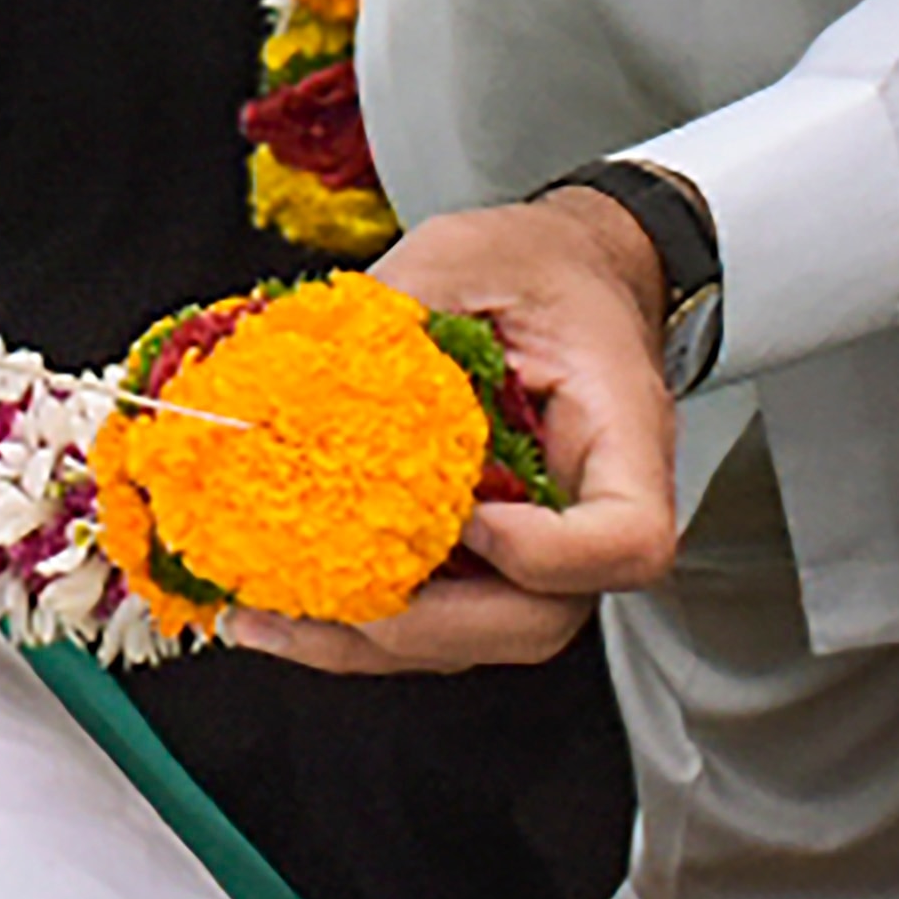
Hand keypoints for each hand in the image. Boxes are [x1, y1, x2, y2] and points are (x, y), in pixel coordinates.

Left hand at [225, 182, 680, 671]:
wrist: (570, 270)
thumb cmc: (543, 264)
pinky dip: (356, 624)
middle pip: (542, 619)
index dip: (547, 557)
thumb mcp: (469, 256)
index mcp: (619, 431)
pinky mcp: (485, 555)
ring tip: (271, 618)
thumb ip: (395, 307)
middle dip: (430, 626)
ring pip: (478, 636)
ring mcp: (538, 545)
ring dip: (371, 642)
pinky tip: (279, 609)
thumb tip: (291, 369)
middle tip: (331, 599)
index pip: (627, 540)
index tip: (471, 522)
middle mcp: (588, 507)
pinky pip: (436, 613)